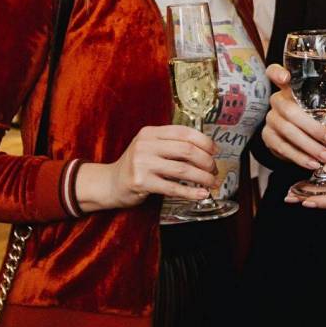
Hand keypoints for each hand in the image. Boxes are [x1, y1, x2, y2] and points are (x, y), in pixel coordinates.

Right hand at [75, 125, 218, 212]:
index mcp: (150, 133)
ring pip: (183, 169)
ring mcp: (142, 163)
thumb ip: (170, 144)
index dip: (204, 141)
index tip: (215, 151)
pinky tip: (201, 195)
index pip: (184, 132)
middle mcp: (146, 145)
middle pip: (186, 150)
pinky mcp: (141, 182)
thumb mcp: (149, 147)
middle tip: (214, 170)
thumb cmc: (136, 165)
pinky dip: (191, 192)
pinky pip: (173, 187)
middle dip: (206, 161)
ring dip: (202, 177)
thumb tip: (205, 150)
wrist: (110, 183)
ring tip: (211, 183)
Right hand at [262, 63, 325, 170]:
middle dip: (313, 128)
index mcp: (289, 88)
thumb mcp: (325, 114)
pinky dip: (299, 157)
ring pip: (287, 131)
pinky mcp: (268, 137)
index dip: (277, 73)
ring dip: (309, 146)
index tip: (285, 77)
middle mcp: (276, 101)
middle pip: (289, 111)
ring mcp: (270, 119)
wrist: (297, 140)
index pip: (274, 73)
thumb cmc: (312, 119)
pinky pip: (282, 148)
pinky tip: (312, 163)